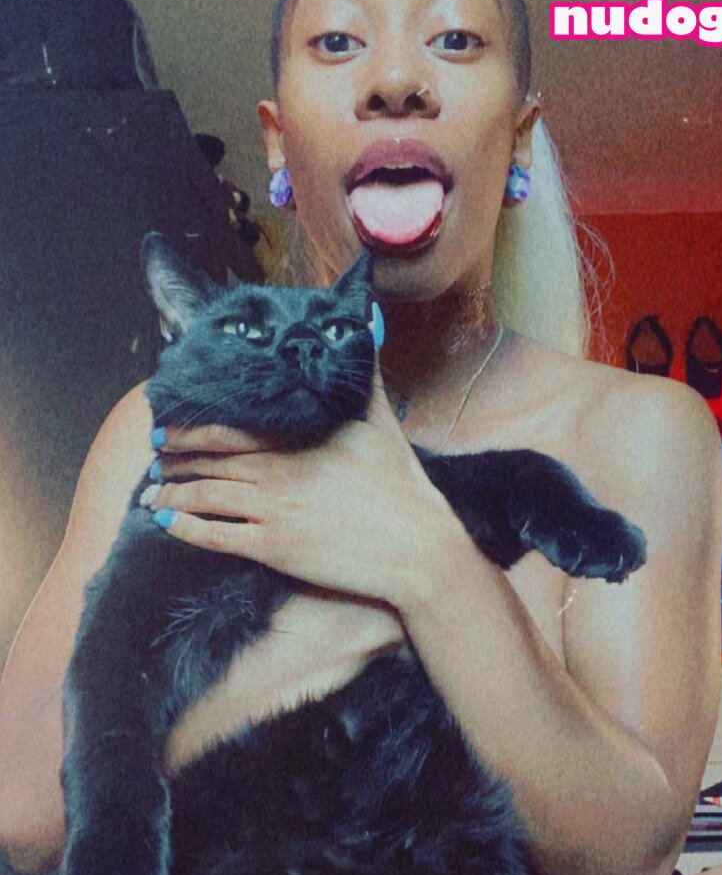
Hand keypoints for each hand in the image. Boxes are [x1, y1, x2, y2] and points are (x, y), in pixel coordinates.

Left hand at [141, 355, 461, 607]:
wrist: (416, 546)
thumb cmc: (400, 484)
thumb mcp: (381, 423)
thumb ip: (364, 376)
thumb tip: (366, 327)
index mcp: (297, 438)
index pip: (230, 426)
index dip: (193, 427)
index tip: (169, 425)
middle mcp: (277, 471)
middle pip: (209, 461)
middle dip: (174, 459)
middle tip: (153, 457)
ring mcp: (273, 511)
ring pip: (204, 497)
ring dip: (171, 495)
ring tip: (153, 493)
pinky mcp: (275, 548)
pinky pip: (215, 537)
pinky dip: (185, 529)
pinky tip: (166, 524)